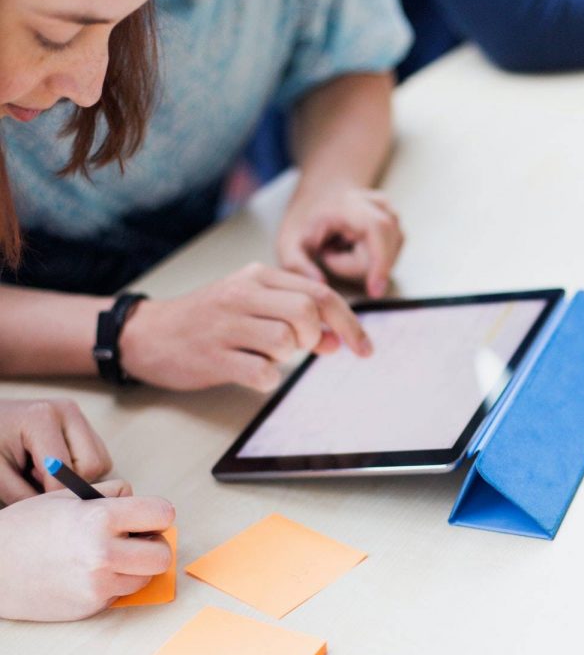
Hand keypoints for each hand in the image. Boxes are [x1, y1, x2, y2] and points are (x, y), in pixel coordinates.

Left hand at [0, 399, 111, 504]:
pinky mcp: (83, 425)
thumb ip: (26, 495)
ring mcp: (79, 416)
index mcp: (42, 418)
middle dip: (70, 483)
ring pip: (101, 462)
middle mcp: (68, 411)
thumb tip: (58, 511)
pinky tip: (54, 465)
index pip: (66, 468)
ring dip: (77, 477)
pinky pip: (98, 457)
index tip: (37, 503)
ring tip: (44, 472)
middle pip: (94, 464)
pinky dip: (81, 469)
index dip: (52, 494)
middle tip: (37, 481)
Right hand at [0, 481, 174, 621]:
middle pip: (163, 555)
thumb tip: (140, 501)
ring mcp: (98, 585)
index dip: (157, 514)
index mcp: (101, 518)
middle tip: (135, 540)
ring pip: (145, 577)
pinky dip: (114, 583)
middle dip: (153, 545)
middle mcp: (104, 554)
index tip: (148, 517)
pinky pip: (120, 594)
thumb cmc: (28, 526)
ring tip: (108, 555)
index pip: (163, 515)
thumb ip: (113, 494)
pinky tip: (88, 573)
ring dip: (135, 567)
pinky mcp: (90, 607)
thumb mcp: (70, 496)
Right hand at [119, 262, 372, 391]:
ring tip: (264, 355)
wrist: (148, 334)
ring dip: (287, 357)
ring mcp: (225, 325)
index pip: (320, 294)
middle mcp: (242, 294)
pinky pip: (262, 373)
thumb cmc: (209, 320)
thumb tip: (338, 340)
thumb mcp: (253, 307)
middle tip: (299, 348)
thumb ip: (296, 317)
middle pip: (308, 313)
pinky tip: (250, 371)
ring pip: (286, 342)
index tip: (364, 349)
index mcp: (257, 276)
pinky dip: (266, 378)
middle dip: (315, 338)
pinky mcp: (213, 357)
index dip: (349, 324)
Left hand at [277, 186, 403, 297]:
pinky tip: (352, 250)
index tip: (375, 291)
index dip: (380, 261)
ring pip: (388, 257)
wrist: (321, 197)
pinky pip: (390, 256)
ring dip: (361, 264)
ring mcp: (392, 215)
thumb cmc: (305, 222)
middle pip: (383, 251)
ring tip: (338, 248)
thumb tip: (320, 284)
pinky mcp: (397, 228)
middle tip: (328, 253)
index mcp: (350, 204)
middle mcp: (378, 205)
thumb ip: (298, 265)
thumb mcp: (289, 244)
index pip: (377, 229)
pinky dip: (371, 261)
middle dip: (355, 266)